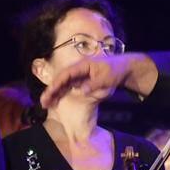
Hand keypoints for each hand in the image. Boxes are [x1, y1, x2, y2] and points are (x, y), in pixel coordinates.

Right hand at [40, 54, 158, 109]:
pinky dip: (62, 93)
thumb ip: (94, 84)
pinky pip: (69, 87)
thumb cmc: (116, 70)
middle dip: (51, 90)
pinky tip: (56, 101)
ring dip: (55, 93)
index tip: (50, 93)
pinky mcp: (82, 80)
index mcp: (82, 65)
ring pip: (64, 84)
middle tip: (43, 102)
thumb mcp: (107, 77)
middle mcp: (78, 69)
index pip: (66, 74)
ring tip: (46, 104)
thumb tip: (81, 91)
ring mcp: (80, 75)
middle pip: (61, 79)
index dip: (57, 83)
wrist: (125, 68)